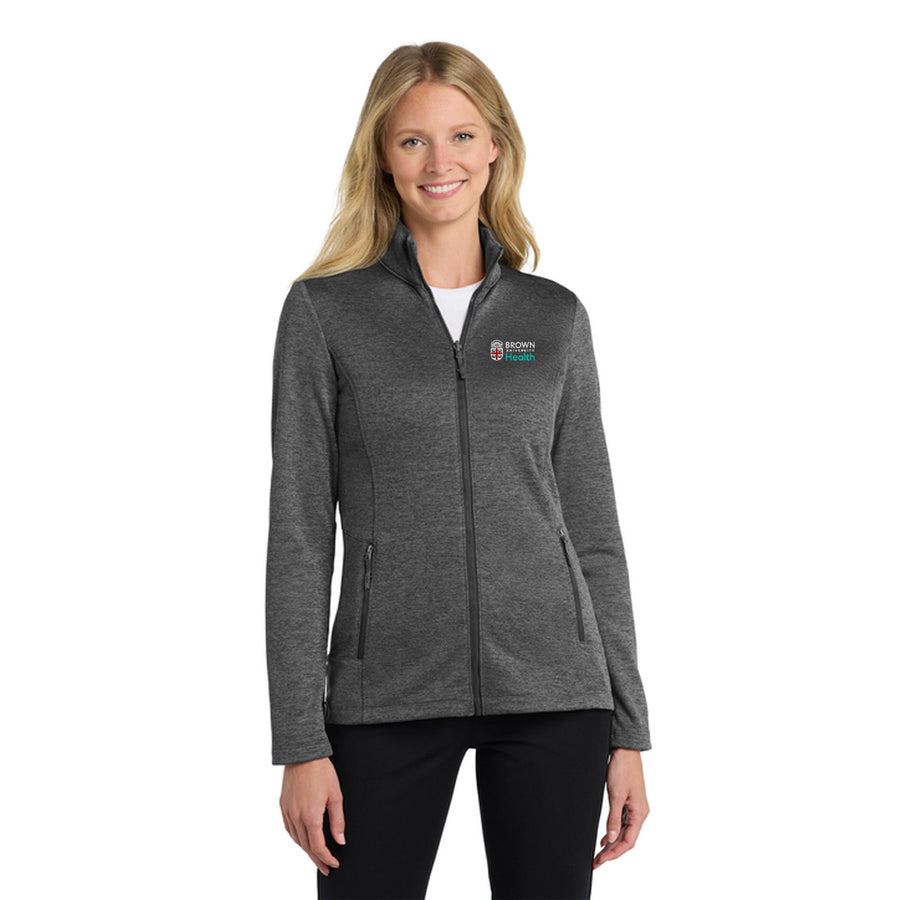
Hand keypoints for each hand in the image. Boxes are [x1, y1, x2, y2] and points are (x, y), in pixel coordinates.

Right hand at [280, 757, 345, 875]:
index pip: (318, 846)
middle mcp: (296, 816)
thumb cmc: (322, 771)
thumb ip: (338, 820)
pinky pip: (289, 828)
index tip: (334, 863)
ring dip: (306, 850)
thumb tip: (340, 840)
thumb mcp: (335, 795)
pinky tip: (302, 840)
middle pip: (306, 846)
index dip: (327, 858)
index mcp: (311, 815)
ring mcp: (288, 811)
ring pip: (296, 839)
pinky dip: (296, 838)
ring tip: (316, 857)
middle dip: (317, 859)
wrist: (303, 754)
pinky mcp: (283, 805)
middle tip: (326, 868)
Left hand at [593, 747, 648, 867]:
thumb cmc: (623, 769)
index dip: (615, 853)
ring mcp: (634, 807)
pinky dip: (614, 831)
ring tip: (599, 853)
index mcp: (640, 813)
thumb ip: (614, 817)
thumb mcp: (616, 794)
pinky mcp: (628, 801)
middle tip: (596, 861)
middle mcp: (639, 813)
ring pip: (624, 832)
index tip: (601, 860)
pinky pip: (622, 822)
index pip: (628, 841)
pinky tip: (605, 838)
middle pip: (626, 839)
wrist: (625, 750)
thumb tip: (612, 838)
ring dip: (612, 843)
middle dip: (612, 851)